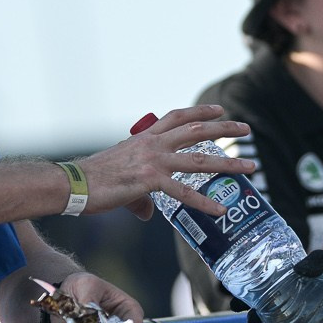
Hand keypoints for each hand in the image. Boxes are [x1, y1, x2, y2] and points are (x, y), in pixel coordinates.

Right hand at [79, 106, 256, 220]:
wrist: (72, 183)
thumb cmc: (92, 180)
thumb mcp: (123, 179)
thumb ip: (142, 196)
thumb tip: (149, 213)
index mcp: (145, 137)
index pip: (177, 118)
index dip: (200, 112)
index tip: (219, 109)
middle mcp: (153, 144)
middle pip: (196, 130)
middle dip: (224, 128)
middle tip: (246, 128)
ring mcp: (153, 161)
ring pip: (199, 159)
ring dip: (228, 163)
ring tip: (250, 166)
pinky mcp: (150, 181)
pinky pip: (183, 192)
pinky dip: (204, 202)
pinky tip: (220, 210)